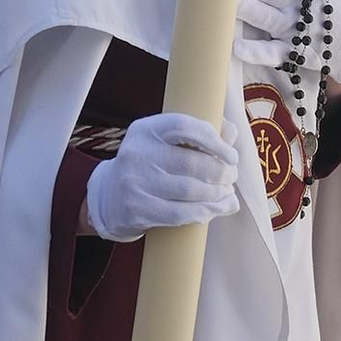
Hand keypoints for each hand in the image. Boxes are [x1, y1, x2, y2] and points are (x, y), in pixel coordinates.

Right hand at [84, 113, 239, 242]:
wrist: (109, 197)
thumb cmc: (149, 164)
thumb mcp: (165, 142)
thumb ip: (198, 134)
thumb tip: (231, 132)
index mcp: (147, 129)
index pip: (185, 126)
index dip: (214, 140)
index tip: (232, 155)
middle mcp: (137, 153)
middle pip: (192, 162)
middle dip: (221, 172)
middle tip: (231, 177)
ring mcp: (135, 182)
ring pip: (190, 190)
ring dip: (217, 194)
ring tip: (227, 193)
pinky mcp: (137, 210)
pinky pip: (180, 213)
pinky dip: (205, 211)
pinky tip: (217, 209)